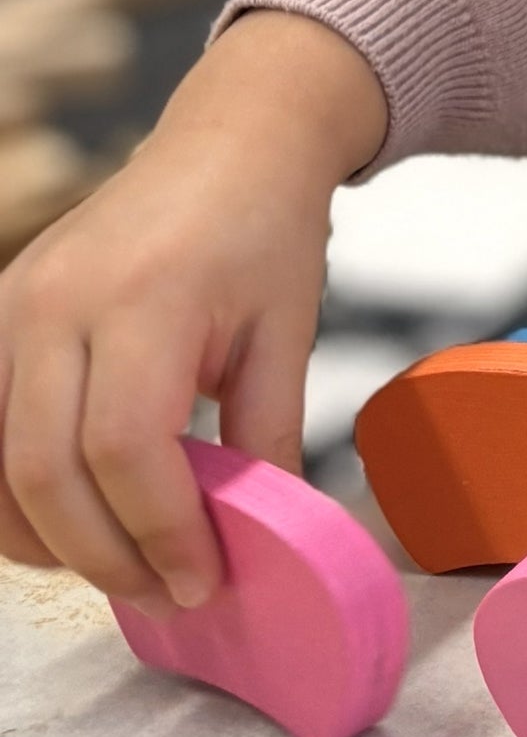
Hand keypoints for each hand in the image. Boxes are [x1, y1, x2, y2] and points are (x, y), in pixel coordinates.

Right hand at [0, 12, 385, 615]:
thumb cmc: (265, 229)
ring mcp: (15, 308)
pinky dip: (15, 493)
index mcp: (144, 300)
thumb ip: (268, 435)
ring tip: (122, 567)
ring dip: (49, 537)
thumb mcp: (288, 331)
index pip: (124, 448)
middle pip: (46, 469)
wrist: (233, 143)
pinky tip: (70, 522)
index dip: (158, 530)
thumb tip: (262, 535)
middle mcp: (59, 304)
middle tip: (164, 593)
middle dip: (103, 553)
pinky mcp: (0, 315)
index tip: (202, 579)